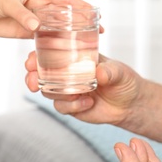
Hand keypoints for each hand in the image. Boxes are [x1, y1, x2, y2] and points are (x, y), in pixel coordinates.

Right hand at [25, 53, 144, 124]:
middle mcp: (68, 73)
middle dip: (32, 77)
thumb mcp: (119, 72)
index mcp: (76, 58)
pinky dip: (72, 106)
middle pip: (41, 74)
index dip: (37, 56)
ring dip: (56, 93)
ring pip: (48, 91)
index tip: (31, 60)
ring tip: (75, 94)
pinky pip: (62, 107)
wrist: (130, 105)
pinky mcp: (72, 106)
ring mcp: (68, 90)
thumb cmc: (124, 81)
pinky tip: (88, 103)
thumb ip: (110, 71)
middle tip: (33, 82)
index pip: (51, 53)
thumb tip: (99, 73)